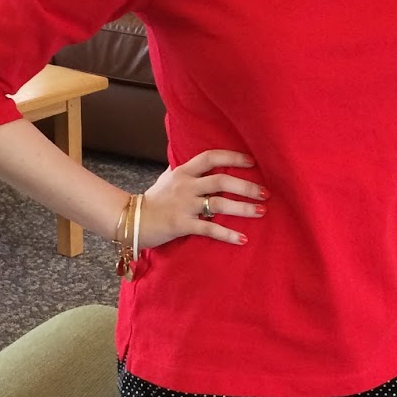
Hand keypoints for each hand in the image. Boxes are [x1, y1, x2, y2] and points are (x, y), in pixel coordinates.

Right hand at [138, 149, 267, 247]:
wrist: (131, 220)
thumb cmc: (154, 199)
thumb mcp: (167, 178)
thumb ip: (184, 169)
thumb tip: (199, 159)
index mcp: (183, 171)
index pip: (211, 157)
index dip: (233, 157)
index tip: (252, 162)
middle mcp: (185, 186)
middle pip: (221, 180)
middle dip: (246, 186)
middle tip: (265, 193)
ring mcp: (184, 205)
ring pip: (218, 203)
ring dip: (242, 208)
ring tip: (260, 212)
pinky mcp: (182, 225)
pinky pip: (209, 228)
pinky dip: (227, 234)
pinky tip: (242, 239)